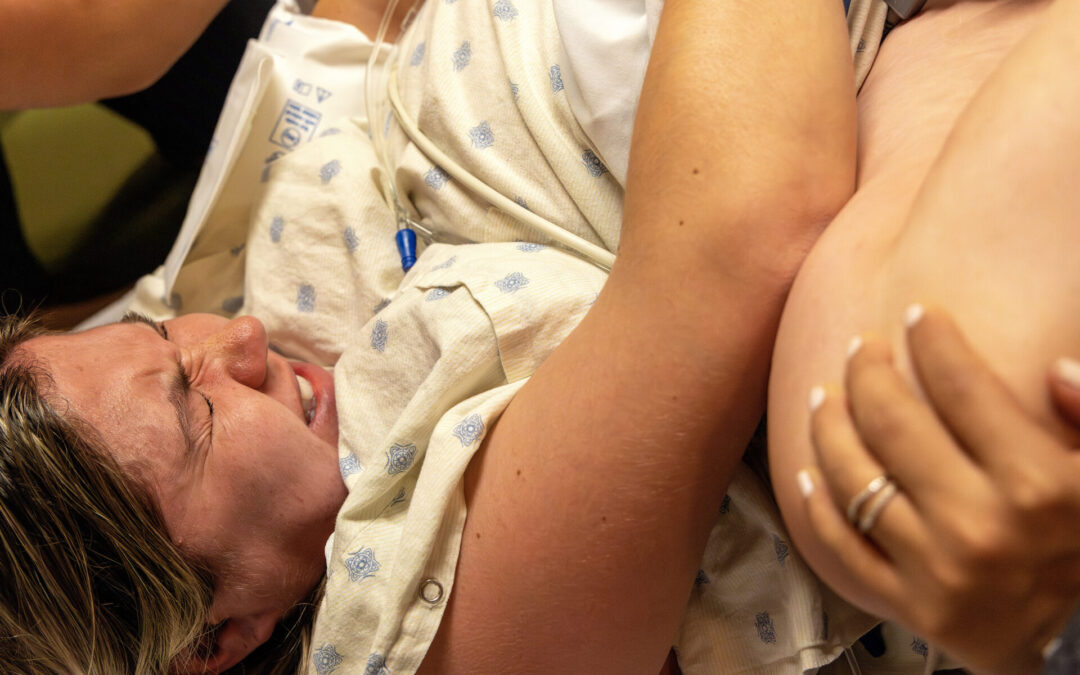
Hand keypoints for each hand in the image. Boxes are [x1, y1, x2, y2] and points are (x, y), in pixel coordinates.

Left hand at [797, 305, 1079, 673]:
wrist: (1073, 644)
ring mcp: (935, 569)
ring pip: (854, 477)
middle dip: (867, 370)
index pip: (964, 390)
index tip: (919, 314)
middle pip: (894, 423)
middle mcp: (980, 526)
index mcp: (1037, 487)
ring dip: (829, 425)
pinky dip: (817, 502)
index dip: (935, 341)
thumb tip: (1052, 366)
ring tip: (825, 395)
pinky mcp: (906, 603)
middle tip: (860, 346)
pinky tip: (809, 467)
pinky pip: (842, 543)